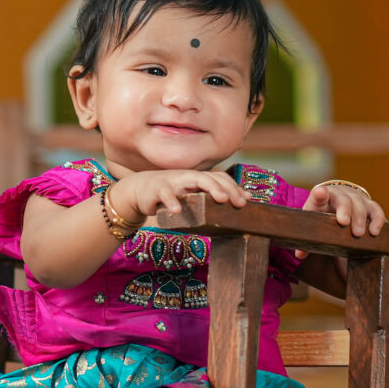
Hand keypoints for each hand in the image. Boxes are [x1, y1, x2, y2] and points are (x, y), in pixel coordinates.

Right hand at [114, 166, 248, 230]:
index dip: (234, 188)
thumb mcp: (195, 194)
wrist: (140, 190)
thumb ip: (217, 194)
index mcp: (198, 178)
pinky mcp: (156, 190)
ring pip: (192, 180)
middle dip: (225, 188)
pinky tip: (177, 210)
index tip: (246, 201)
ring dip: (208, 188)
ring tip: (219, 199)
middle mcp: (188, 177)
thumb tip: (248, 198)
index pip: (220, 178)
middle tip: (236, 202)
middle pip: (210, 177)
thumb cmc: (172, 193)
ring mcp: (173, 181)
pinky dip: (171, 202)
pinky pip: (165, 194)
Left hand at [305, 179, 386, 237]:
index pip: (318, 193)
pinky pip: (376, 209)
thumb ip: (306, 239)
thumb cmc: (321, 215)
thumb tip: (299, 255)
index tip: (320, 194)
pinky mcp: (369, 203)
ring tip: (360, 234)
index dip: (319, 193)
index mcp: (320, 199)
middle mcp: (338, 194)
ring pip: (360, 203)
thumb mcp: (312, 223)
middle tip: (346, 225)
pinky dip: (377, 219)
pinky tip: (374, 232)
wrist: (337, 202)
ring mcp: (355, 197)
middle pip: (343, 199)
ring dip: (360, 218)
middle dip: (345, 211)